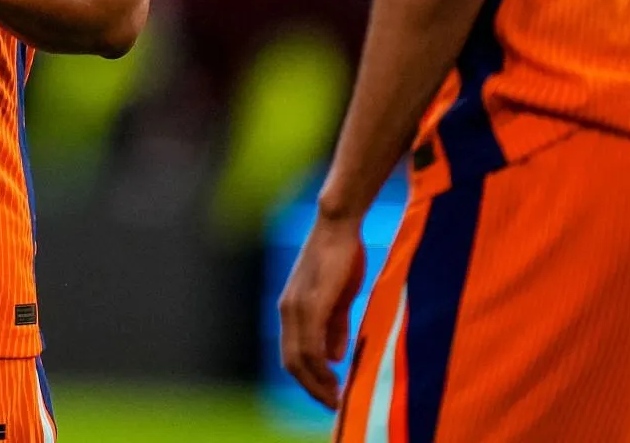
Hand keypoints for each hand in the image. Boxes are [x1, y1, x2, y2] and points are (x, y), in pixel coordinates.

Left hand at [278, 211, 366, 408]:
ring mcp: (297, 306)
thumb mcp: (338, 298)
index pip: (292, 355)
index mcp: (291, 309)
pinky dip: (321, 366)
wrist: (338, 225)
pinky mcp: (311, 302)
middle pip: (292, 363)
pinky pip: (311, 343)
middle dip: (311, 388)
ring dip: (318, 382)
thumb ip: (334, 327)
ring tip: (335, 397)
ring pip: (300, 358)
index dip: (308, 380)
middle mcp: (288, 310)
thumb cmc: (341, 257)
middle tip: (332, 405)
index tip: (328, 395)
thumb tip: (334, 357)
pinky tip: (335, 377)